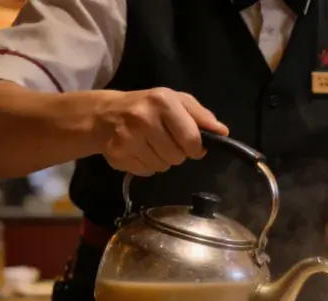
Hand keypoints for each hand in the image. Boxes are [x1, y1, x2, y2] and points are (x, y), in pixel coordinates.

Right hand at [92, 88, 229, 175]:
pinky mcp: (118, 155)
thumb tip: (222, 132)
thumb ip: (201, 116)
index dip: (196, 148)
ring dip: (162, 160)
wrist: (105, 114)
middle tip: (166, 141)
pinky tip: (139, 151)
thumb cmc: (147, 106)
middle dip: (177, 153)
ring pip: (162, 167)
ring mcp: (128, 137)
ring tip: (151, 145)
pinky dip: (147, 165)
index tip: (192, 145)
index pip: (191, 139)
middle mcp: (143, 118)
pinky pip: (147, 172)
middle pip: (177, 157)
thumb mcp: (176, 101)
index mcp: (162, 101)